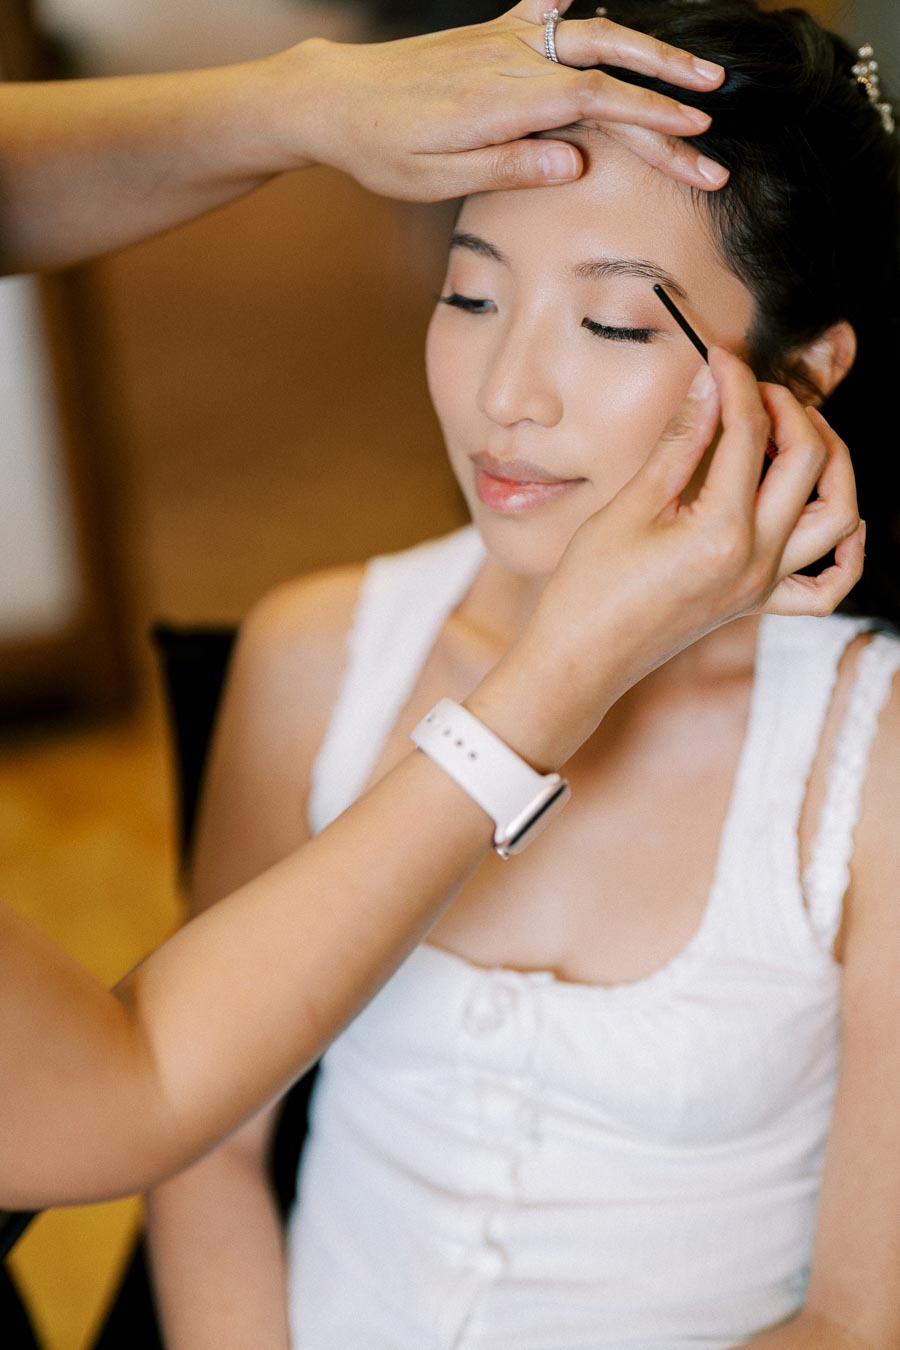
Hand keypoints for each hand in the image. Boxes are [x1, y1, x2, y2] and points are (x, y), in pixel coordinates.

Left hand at [278, 0, 726, 199]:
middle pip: (607, 66)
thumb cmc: (383, 147)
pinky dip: (583, 9)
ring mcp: (504, 40)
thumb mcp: (438, 178)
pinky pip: (548, 11)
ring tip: (693, 73)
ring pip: (592, 35)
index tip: (696, 140)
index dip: (651, 120)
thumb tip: (575, 167)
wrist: (336, 99)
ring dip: (645, 51)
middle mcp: (511, 60)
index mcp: (503, 100)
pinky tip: (606, 8)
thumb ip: (510, 167)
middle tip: (714, 117)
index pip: (597, 105)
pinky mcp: (494, 35)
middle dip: (666, 91)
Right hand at [475, 349, 862, 766]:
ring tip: (799, 433)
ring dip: (833, 462)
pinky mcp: (757, 603)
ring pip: (838, 513)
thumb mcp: (629, 505)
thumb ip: (680, 443)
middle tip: (755, 389)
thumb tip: (708, 385)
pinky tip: (836, 517)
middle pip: (809, 462)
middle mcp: (756, 559)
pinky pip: (827, 586)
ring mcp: (762, 584)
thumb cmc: (591, 588)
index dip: (738, 383)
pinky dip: (847, 549)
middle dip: (790, 410)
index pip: (749, 433)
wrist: (582, 659)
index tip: (720, 359)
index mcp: (721, 530)